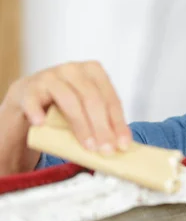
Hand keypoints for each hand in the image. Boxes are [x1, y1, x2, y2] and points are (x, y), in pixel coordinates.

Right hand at [0, 61, 130, 173]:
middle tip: (106, 149)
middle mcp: (73, 70)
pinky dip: (37, 112)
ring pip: (69, 100)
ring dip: (81, 126)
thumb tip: (120, 146)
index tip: (123, 144)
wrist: (28, 99)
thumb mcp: (86, 109)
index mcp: (94, 71)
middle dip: (102, 127)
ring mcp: (49, 76)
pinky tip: (41, 124)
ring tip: (88, 146)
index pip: (111, 99)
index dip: (118, 123)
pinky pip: (33, 100)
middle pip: (93, 99)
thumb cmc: (63, 105)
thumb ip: (101, 122)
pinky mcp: (28, 88)